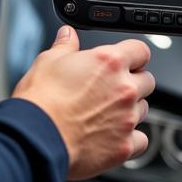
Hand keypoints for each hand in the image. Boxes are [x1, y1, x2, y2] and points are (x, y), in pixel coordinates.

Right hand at [12, 25, 154, 178]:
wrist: (35, 140)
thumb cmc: (40, 102)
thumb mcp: (48, 62)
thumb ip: (65, 46)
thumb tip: (68, 35)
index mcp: (110, 62)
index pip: (141, 51)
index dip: (133, 56)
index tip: (127, 62)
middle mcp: (124, 88)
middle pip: (147, 81)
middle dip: (134, 83)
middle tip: (113, 90)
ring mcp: (127, 118)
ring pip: (144, 110)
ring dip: (131, 110)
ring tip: (107, 115)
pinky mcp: (124, 146)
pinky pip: (142, 140)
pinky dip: (131, 139)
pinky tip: (114, 138)